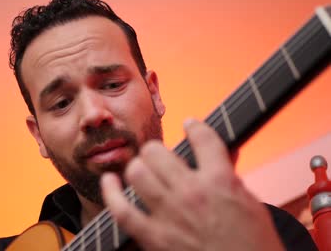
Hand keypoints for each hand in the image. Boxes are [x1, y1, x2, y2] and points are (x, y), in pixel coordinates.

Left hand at [101, 119, 283, 250]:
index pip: (202, 137)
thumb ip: (231, 176)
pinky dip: (111, 192)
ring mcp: (170, 215)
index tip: (190, 125)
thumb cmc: (253, 245)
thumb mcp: (250, 204)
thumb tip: (224, 153)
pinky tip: (110, 181)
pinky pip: (121, 210)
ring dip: (139, 167)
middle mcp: (192, 193)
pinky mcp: (154, 237)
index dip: (194, 126)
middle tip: (160, 157)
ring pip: (137, 172)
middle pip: (157, 152)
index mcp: (221, 181)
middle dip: (157, 151)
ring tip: (142, 170)